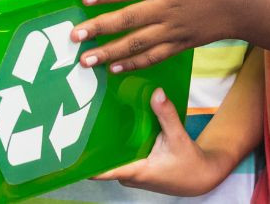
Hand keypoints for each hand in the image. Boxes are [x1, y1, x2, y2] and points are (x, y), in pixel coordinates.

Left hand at [73, 0, 241, 72]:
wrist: (244, 6)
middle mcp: (168, 8)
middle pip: (129, 19)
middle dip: (99, 28)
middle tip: (75, 36)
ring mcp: (173, 30)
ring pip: (137, 43)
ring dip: (109, 52)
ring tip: (86, 60)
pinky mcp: (180, 45)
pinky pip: (153, 57)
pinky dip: (132, 64)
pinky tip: (113, 68)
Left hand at [92, 88, 235, 195]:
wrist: (201, 177)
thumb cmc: (189, 163)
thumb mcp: (179, 137)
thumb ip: (167, 115)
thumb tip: (157, 92)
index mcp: (135, 171)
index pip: (101, 170)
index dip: (83, 160)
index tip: (68, 146)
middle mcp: (128, 174)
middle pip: (102, 158)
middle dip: (92, 139)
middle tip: (80, 115)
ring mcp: (131, 171)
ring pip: (111, 154)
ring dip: (105, 139)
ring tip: (93, 113)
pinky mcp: (136, 166)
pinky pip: (120, 152)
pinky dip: (118, 139)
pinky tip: (113, 121)